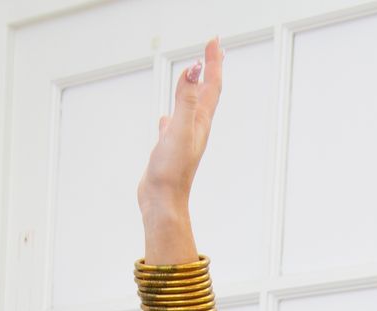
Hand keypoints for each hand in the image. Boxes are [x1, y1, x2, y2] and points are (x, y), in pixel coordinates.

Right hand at [138, 37, 223, 218]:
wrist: (162, 202)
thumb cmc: (172, 170)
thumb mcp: (180, 128)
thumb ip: (187, 98)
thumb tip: (195, 69)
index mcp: (200, 123)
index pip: (211, 86)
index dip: (213, 62)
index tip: (214, 41)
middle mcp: (195, 130)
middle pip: (206, 94)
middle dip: (209, 70)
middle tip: (212, 50)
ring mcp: (182, 140)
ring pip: (190, 109)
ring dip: (192, 90)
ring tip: (193, 78)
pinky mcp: (169, 151)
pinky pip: (171, 128)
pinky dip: (170, 117)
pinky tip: (164, 119)